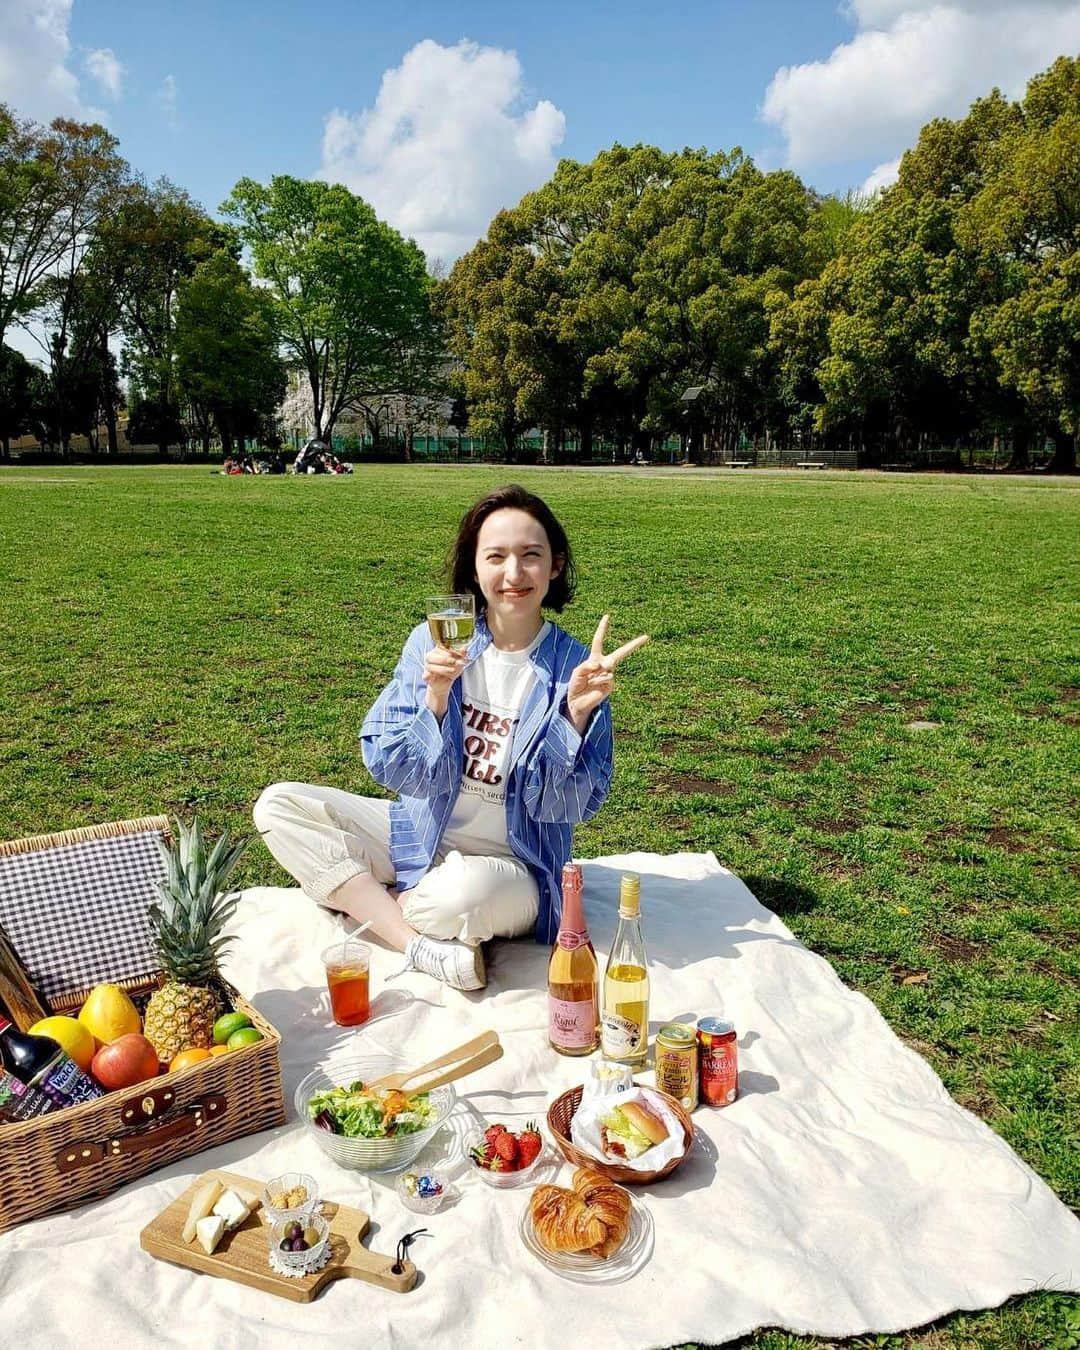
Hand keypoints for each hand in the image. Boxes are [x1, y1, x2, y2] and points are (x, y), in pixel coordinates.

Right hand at [422, 644, 468, 719]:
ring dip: (444, 668)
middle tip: (459, 663)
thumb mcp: (459, 663)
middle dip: (447, 659)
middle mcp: (430, 657)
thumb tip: (466, 648)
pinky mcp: (426, 677)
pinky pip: (426, 675)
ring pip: (430, 665)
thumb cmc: (451, 672)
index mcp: (438, 650)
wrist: (443, 687)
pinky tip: (441, 678)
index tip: (462, 654)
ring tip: (454, 672)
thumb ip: (461, 655)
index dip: (450, 650)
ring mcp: (427, 668)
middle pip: (432, 655)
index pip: (440, 646)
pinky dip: (432, 676)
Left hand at [566, 615, 649, 733]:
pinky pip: (608, 678)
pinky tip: (594, 687)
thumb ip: (586, 666)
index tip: (607, 616)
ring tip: (589, 682)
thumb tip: (599, 665)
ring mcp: (610, 675)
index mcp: (595, 658)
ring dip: (595, 674)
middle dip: (634, 645)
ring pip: (608, 668)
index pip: (599, 641)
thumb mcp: (576, 673)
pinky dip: (599, 681)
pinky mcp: (611, 685)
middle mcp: (605, 665)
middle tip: (647, 637)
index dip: (602, 628)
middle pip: (621, 653)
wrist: (578, 702)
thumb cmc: (576, 685)